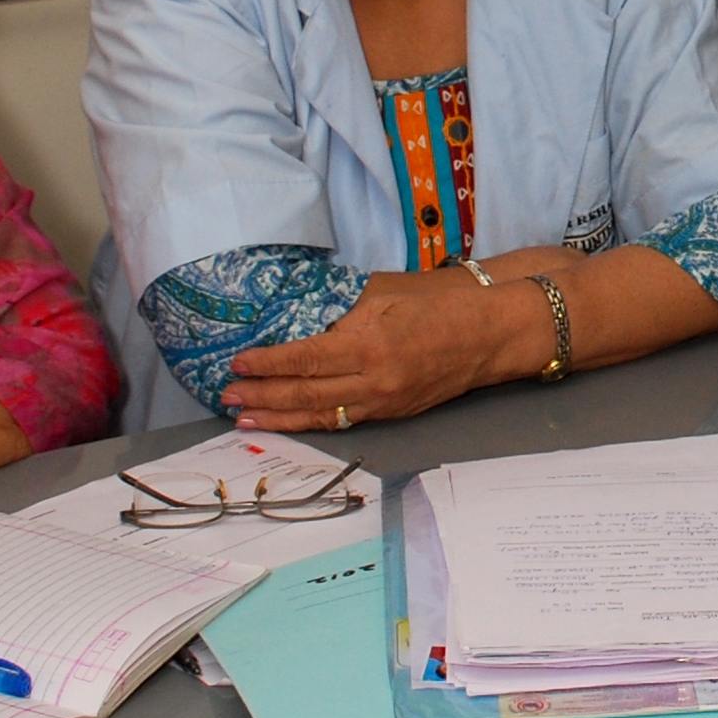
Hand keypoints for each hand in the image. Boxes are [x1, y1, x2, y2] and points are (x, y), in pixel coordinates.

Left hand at [226, 271, 529, 429]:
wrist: (490, 335)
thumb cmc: (441, 306)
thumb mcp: (386, 296)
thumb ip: (344, 313)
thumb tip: (301, 322)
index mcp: (372, 344)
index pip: (306, 358)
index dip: (268, 364)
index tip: (240, 363)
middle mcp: (375, 379)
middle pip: (306, 394)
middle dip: (262, 397)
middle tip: (227, 396)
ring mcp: (385, 402)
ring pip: (321, 415)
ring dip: (279, 418)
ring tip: (245, 418)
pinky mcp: (394, 413)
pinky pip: (345, 420)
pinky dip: (312, 421)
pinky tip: (289, 421)